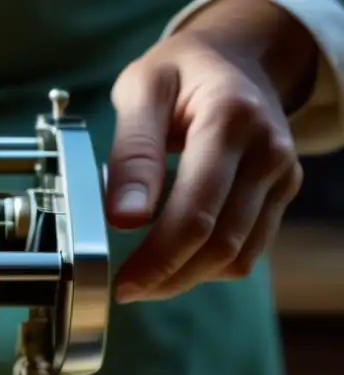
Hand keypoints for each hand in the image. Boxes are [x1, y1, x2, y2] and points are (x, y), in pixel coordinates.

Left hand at [105, 0, 316, 302]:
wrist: (235, 58)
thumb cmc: (180, 72)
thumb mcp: (141, 90)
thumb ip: (132, 153)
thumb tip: (123, 219)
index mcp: (230, 121)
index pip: (195, 214)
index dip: (156, 260)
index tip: (121, 281)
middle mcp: (267, 151)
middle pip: (218, 244)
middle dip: (167, 277)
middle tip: (126, 288)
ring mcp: (280, 176)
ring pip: (236, 257)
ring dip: (186, 278)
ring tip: (144, 277)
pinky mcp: (281, 194)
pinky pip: (246, 250)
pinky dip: (207, 265)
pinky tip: (174, 256)